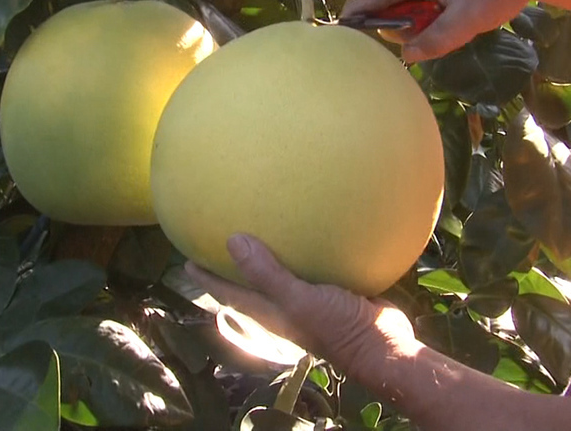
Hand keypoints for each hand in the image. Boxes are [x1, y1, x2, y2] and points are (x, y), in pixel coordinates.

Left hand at [184, 234, 420, 382]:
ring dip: (271, 255)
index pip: (229, 293)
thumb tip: (233, 240)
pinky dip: (308, 249)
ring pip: (283, 273)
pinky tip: (315, 226)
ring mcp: (311, 299)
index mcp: (270, 311)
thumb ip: (267, 273)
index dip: (206, 278)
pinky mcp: (334, 289)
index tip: (186, 259)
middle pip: (251, 284)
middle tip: (218, 237)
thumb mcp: (298, 299)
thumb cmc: (337, 328)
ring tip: (262, 226)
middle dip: (234, 264)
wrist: (384, 344)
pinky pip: (315, 265)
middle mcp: (286, 305)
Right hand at [341, 0, 531, 61]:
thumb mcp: (469, 21)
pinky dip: (420, 8)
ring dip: (412, 16)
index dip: (358, 18)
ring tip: (441, 20)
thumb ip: (435, 40)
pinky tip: (439, 12)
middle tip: (424, 34)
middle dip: (398, 20)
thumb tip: (405, 56)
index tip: (342, 40)